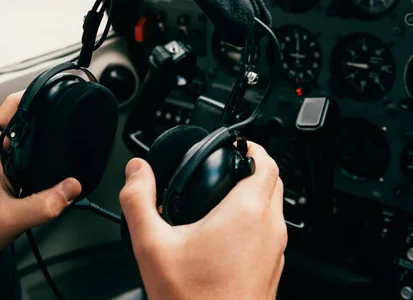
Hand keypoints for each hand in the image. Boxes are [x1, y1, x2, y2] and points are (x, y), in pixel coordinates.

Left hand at [0, 92, 81, 268]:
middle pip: (20, 114)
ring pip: (22, 130)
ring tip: (65, 128)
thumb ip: (46, 204)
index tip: (55, 90)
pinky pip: (21, 146)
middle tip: (69, 110)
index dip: (35, 94)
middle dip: (44, 110)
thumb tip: (73, 187)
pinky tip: (52, 154)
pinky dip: (37, 145)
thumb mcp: (12, 218)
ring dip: (41, 128)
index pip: (12, 106)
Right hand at [120, 142, 285, 299]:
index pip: (266, 160)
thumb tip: (137, 172)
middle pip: (274, 180)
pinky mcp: (272, 269)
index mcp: (247, 213)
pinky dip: (255, 220)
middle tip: (224, 166)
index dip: (251, 145)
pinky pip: (270, 231)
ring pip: (275, 207)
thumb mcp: (152, 245)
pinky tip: (225, 233)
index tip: (233, 144)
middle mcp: (269, 229)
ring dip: (255, 193)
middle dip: (252, 166)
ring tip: (221, 196)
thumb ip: (139, 201)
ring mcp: (275, 251)